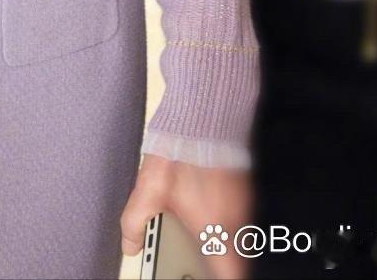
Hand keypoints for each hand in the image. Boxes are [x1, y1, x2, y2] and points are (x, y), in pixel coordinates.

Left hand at [121, 156, 252, 277]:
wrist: (204, 112)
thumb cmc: (179, 149)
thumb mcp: (148, 188)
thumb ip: (135, 222)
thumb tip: (130, 245)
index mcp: (214, 227)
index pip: (232, 272)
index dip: (224, 277)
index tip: (212, 276)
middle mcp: (236, 218)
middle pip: (239, 256)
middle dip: (224, 262)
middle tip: (206, 260)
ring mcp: (244, 201)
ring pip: (243, 235)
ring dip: (229, 242)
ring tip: (206, 238)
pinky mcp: (246, 185)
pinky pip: (244, 215)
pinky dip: (231, 222)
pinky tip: (211, 213)